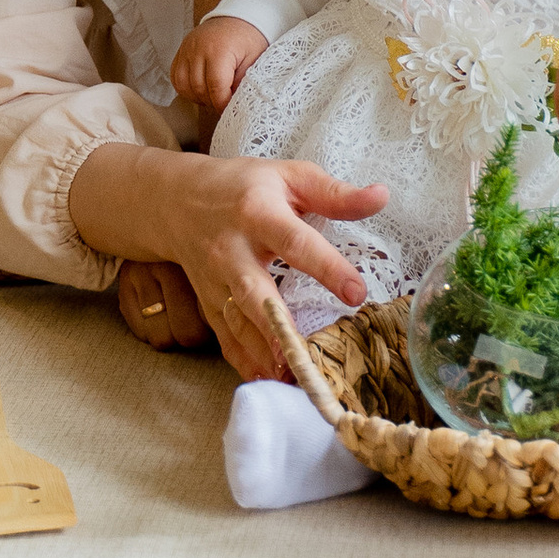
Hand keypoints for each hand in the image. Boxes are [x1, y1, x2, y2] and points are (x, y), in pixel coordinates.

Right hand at [72, 144, 387, 382]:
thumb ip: (334, 193)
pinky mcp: (209, 303)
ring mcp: (216, 282)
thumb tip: (382, 196)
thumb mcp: (289, 176)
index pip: (295, 243)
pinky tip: (269, 381)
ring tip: (295, 379)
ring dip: (264, 354)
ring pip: (238, 323)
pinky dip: (245, 362)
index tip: (357, 293)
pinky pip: (226, 337)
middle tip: (308, 355)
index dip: (326, 268)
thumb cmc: (244, 186)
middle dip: (279, 326)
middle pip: (254, 292)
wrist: (177, 201)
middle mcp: (232, 251)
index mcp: (258, 213)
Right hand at [171, 14, 266, 123]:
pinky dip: (186, 88)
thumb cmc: (249, 38)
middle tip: (224, 102)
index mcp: (219, 50)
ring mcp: (186, 49)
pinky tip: (200, 89)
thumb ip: (242, 83)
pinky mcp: (181, 51)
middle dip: (212, 102)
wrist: (238, 18)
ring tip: (213, 95)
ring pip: (183, 85)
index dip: (222, 103)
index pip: (216, 86)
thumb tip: (233, 105)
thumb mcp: (254, 60)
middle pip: (199, 88)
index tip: (229, 110)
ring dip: (197, 97)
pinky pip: (176, 77)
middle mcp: (198, 48)